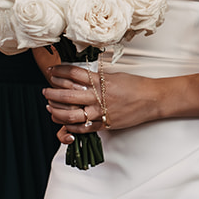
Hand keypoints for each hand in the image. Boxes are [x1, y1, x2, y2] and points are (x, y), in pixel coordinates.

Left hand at [43, 64, 157, 140]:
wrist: (152, 99)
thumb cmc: (136, 85)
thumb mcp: (115, 76)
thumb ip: (97, 78)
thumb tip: (80, 76)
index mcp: (101, 81)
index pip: (74, 73)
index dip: (59, 71)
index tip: (51, 71)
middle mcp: (99, 97)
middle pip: (68, 94)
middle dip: (52, 93)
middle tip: (45, 91)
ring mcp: (102, 112)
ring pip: (72, 114)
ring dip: (57, 111)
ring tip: (50, 108)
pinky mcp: (106, 124)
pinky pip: (84, 128)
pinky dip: (72, 126)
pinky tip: (64, 123)